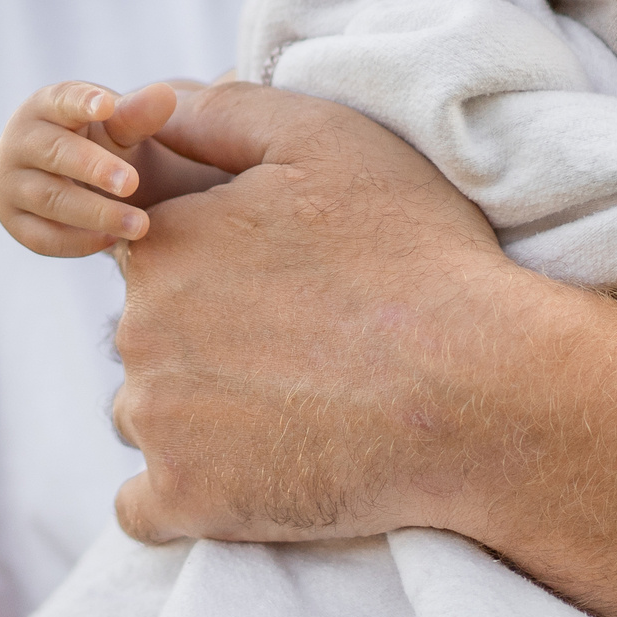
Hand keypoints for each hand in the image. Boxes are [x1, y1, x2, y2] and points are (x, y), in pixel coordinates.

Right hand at [0, 80, 181, 256]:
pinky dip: (78, 242)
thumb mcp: (116, 125)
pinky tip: (113, 240)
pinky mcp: (13, 220)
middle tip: (133, 183)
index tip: (107, 106)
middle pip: (54, 153)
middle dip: (94, 168)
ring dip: (96, 214)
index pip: (61, 100)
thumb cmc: (95, 139)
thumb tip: (165, 95)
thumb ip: (137, 113)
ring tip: (140, 224)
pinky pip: (42, 237)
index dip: (82, 102)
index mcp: (44, 107)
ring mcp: (10, 183)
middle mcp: (19, 142)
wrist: (67, 176)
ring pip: (50, 199)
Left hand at [107, 82, 519, 545]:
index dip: (211, 266)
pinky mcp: (186, 501)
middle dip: (202, 340)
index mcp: (162, 246)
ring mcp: (157, 421)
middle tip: (298, 348)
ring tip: (290, 410)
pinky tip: (248, 475)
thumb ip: (224, 113)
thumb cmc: (412, 254)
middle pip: (146, 336)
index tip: (277, 287)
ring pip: (147, 417)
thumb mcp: (326, 139)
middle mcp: (137, 331)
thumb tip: (157, 106)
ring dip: (195, 417)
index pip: (149, 256)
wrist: (479, 389)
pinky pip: (146, 509)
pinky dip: (186, 495)